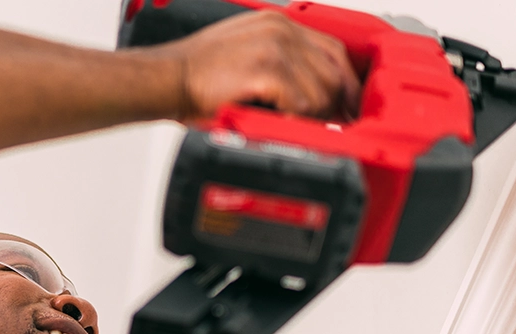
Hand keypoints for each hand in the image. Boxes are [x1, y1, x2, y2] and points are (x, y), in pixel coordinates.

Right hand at [152, 10, 361, 121]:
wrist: (165, 78)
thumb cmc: (198, 75)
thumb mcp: (246, 54)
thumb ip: (281, 63)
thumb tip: (312, 94)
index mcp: (277, 23)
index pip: (333, 50)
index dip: (347, 81)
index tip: (349, 105)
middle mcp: (280, 30)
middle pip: (333, 71)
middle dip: (336, 105)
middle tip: (331, 126)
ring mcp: (274, 47)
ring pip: (322, 90)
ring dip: (315, 117)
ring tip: (299, 128)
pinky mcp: (266, 69)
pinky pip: (303, 103)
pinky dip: (298, 121)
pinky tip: (284, 125)